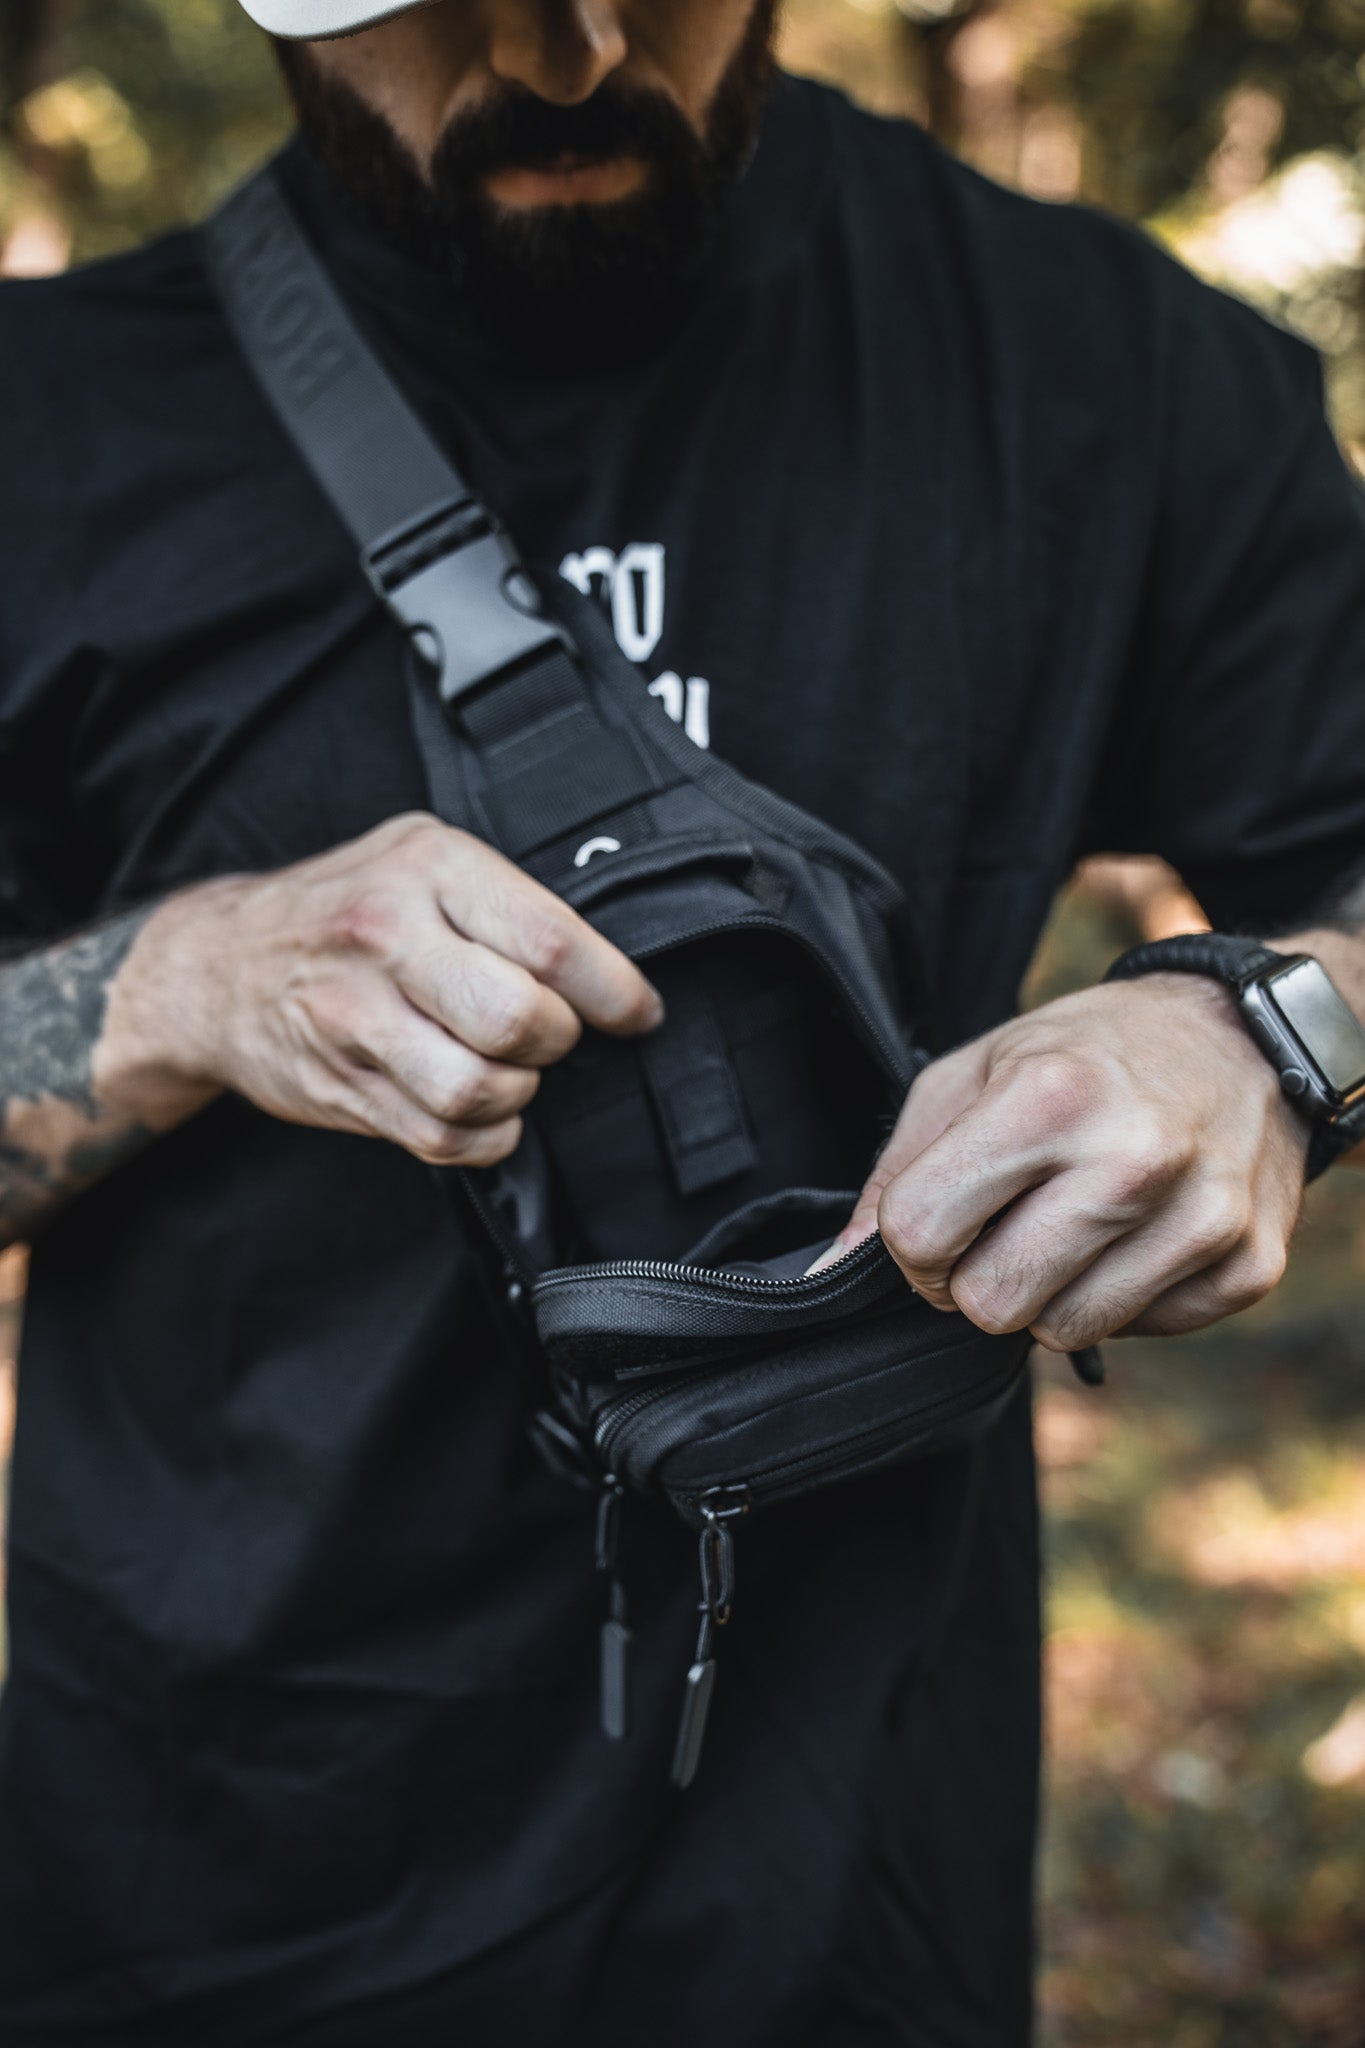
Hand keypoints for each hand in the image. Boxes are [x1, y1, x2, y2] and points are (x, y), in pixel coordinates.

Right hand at [130, 813, 662, 1166]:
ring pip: (480, 1090)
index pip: (550, 941)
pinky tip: (478, 1110)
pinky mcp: (339, 1084)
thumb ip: (506, 904)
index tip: (636, 1012)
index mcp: (427, 867)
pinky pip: (442, 1139)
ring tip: (507, 1068)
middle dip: (556, 1041)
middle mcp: (385, 933)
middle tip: (550, 1035)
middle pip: (519, 1020)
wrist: (217, 965)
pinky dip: (482, 1138)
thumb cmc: (346, 908)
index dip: (613, 991)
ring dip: (517, 1094)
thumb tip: (612, 974)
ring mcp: (353, 1015)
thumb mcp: (422, 861)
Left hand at [817, 974, 1307, 1345]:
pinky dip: (1124, 1295)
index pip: (920, 1233)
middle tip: (1008, 1226)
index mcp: (1049, 1097)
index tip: (943, 1215)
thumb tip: (830, 1276)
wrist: (1242, 1036)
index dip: (911, 1241)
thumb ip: (894, 1174)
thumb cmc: (1087, 1053)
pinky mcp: (1249, 1264)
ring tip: (1077, 1222)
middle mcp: (1134, 1157)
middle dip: (978, 1278)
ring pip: (1062, 1333)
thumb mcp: (973, 1073)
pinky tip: (1139, 1232)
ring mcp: (1202, 1216)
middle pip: (989, 1304)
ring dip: (1051, 1291)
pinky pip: (1140, 1332)